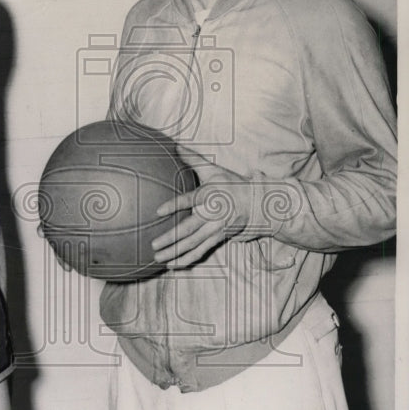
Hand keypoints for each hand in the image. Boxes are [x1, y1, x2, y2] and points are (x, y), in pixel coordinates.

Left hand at [151, 152, 253, 268]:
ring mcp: (216, 229)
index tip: (158, 211)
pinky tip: (173, 264)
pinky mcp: (218, 238)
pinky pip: (201, 251)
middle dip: (171, 238)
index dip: (175, 205)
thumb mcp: (214, 170)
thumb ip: (194, 159)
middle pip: (189, 229)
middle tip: (153, 245)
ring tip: (158, 258)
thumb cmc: (231, 184)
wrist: (257, 203)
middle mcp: (212, 215)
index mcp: (210, 196)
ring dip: (175, 253)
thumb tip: (176, 144)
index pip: (190, 200)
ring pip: (193, 244)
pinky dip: (187, 259)